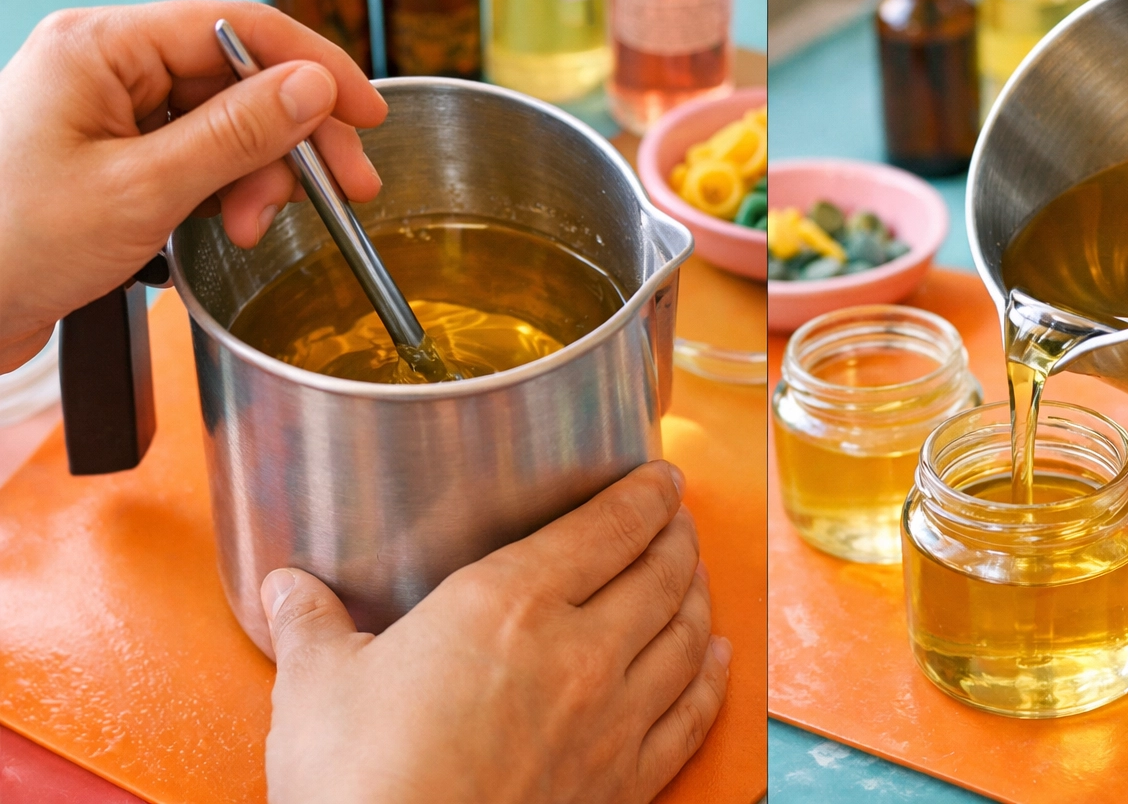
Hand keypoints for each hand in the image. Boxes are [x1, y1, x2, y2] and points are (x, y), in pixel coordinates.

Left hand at [0, 0, 385, 369]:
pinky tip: (222, 230)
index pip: (239, 28)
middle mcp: (107, 68)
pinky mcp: (113, 162)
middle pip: (239, 80)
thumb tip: (315, 87)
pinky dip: (224, 195)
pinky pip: (196, 161)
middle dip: (291, 140)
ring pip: (224, 126)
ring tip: (250, 229)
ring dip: (256, 178)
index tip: (367, 115)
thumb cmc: (9, 243)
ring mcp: (109, 116)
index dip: (316, 67)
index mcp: (101, 46)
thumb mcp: (141, 190)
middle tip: (346, 190)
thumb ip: (237, 134)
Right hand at [262, 460, 729, 803]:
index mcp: (509, 602)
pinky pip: (690, 717)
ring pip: (685, 636)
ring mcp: (611, 719)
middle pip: (659, 573)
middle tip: (676, 516)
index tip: (659, 477)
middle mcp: (579, 651)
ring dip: (698, 594)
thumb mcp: (319, 688)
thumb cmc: (359, 783)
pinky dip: (712, 680)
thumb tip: (286, 589)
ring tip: (697, 573)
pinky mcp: (622, 783)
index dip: (644, 493)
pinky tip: (718, 660)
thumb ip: (314, 626)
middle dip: (675, 534)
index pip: (607, 526)